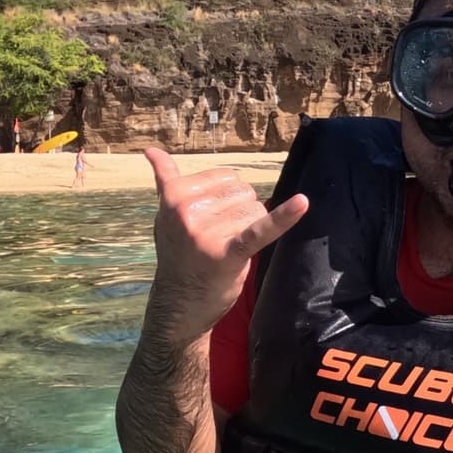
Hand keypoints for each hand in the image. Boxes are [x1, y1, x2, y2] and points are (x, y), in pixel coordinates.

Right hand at [143, 148, 307, 346]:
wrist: (179, 302)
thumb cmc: (179, 253)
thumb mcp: (165, 214)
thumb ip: (165, 181)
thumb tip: (150, 150)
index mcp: (174, 194)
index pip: (227, 176)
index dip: (227, 197)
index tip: (210, 219)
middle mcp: (187, 210)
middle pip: (242, 191)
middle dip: (238, 212)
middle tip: (219, 236)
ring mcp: (206, 232)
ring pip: (254, 209)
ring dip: (249, 227)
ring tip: (226, 246)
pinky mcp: (229, 253)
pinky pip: (261, 229)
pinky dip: (283, 217)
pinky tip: (301, 203)